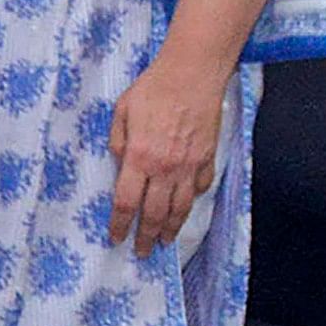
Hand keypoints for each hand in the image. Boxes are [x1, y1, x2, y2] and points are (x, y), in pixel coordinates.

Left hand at [107, 49, 230, 257]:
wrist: (192, 74)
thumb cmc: (153, 89)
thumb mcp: (121, 113)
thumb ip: (118, 143)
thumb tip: (119, 165)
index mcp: (139, 158)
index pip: (126, 202)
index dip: (120, 224)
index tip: (116, 238)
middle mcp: (165, 168)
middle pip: (155, 213)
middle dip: (147, 236)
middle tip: (144, 251)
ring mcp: (190, 165)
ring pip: (181, 207)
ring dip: (172, 227)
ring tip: (165, 240)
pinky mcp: (208, 157)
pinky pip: (201, 186)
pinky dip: (193, 200)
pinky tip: (185, 207)